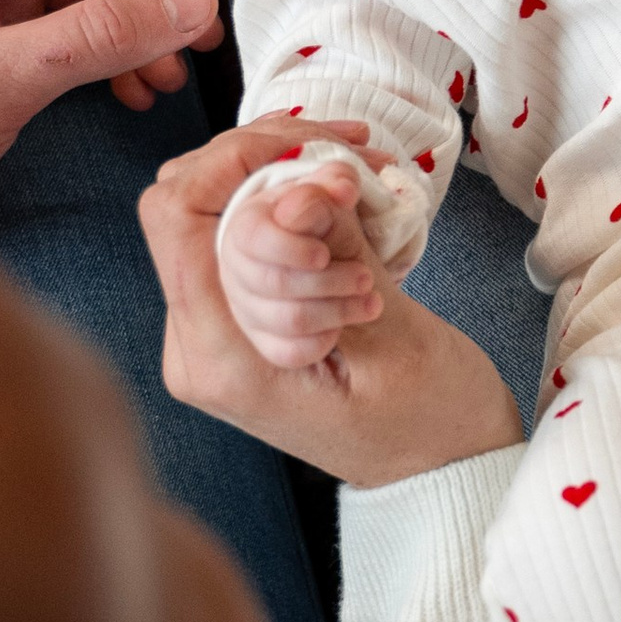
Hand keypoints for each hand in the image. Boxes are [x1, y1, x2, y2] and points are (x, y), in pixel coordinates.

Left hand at [143, 120, 524, 485]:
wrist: (442, 470)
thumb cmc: (431, 422)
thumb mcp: (395, 334)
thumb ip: (339, 251)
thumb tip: (302, 176)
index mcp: (223, 361)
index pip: (178, 220)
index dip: (236, 162)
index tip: (315, 151)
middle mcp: (198, 347)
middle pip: (184, 204)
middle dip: (262, 164)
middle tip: (351, 164)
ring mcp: (212, 334)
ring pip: (208, 208)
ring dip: (280, 180)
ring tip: (357, 186)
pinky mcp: (236, 320)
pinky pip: (237, 234)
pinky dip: (287, 203)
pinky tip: (345, 205)